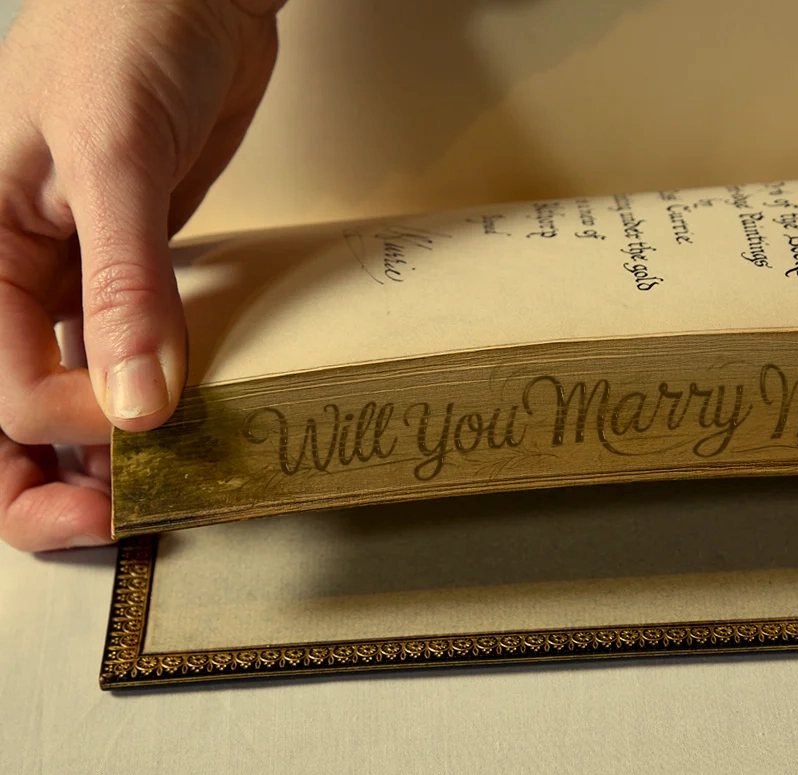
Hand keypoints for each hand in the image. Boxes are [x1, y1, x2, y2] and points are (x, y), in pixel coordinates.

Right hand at [0, 0, 284, 551]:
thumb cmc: (125, 32)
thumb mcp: (110, 154)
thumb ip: (121, 282)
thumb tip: (134, 404)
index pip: (0, 384)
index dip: (63, 425)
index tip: (140, 427)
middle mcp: (16, 275)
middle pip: (11, 409)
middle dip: (47, 479)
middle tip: (109, 527)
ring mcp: (75, 279)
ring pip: (69, 394)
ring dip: (104, 456)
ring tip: (153, 500)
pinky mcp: (134, 273)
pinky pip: (127, 354)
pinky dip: (150, 399)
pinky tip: (182, 428)